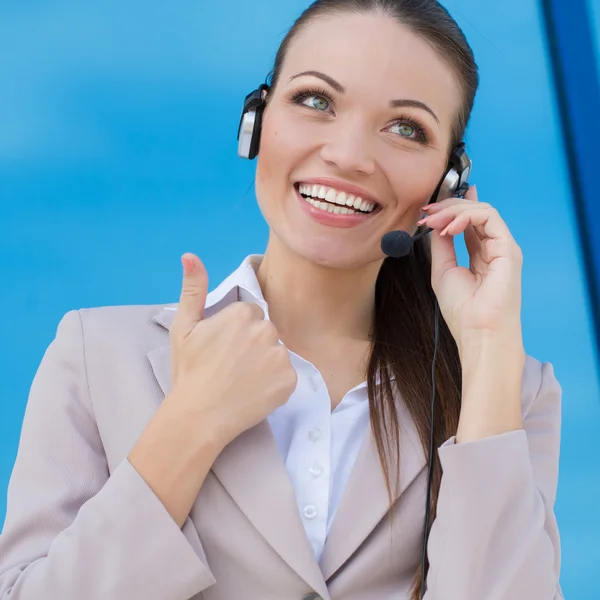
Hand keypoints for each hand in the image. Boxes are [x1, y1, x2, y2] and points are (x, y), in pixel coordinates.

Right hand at [168, 253, 297, 446]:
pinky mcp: (289, 381)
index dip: (236, 332)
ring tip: (242, 381)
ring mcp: (279, 357)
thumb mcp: (184, 327)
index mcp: (243, 314)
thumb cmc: (189, 372)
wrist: (198, 417)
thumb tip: (190, 256)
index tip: (223, 349)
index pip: (251, 315)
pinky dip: (275, 384)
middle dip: (254, 345)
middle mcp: (266, 331)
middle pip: (267, 332)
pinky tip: (254, 392)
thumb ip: (193, 289)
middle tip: (232, 366)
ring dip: (266, 364)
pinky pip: (287, 376)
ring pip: (277, 353)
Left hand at [417, 186, 523, 350]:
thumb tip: (438, 223)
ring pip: (483, 210)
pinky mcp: (508, 247)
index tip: (429, 208)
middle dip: (448, 207)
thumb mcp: (443, 270)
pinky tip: (448, 228)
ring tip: (433, 220)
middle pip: (476, 212)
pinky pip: (489, 217)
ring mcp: (503, 246)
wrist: (478, 332)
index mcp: (481, 255)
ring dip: (454, 210)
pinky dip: (466, 216)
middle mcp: (495, 247)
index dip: (452, 209)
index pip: (471, 222)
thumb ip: (443, 244)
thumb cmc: (462, 309)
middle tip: (426, 212)